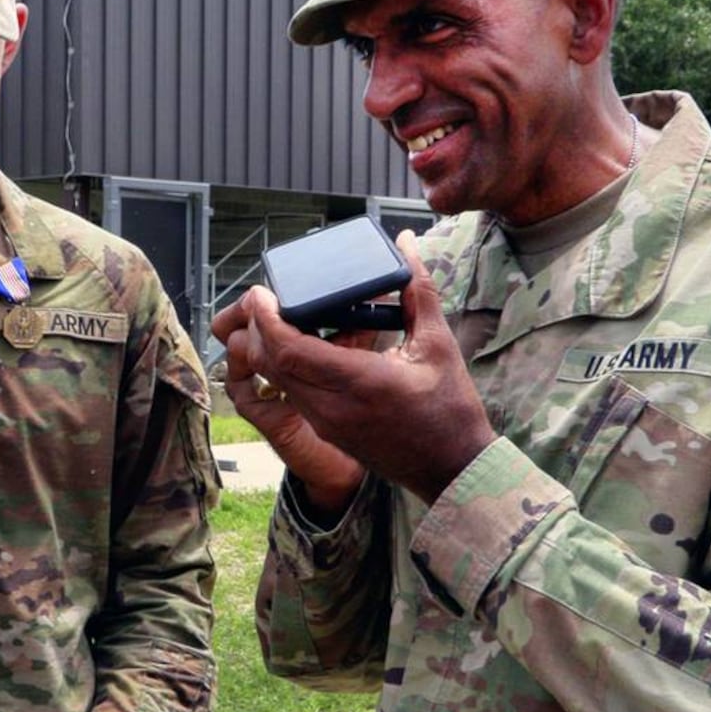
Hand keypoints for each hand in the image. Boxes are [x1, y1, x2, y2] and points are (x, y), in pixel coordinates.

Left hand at [229, 231, 496, 506]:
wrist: (452, 468)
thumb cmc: (450, 408)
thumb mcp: (437, 343)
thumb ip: (417, 290)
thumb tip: (406, 243)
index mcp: (357, 382)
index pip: (288, 349)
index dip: (266, 319)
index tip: (260, 292)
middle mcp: (331, 406)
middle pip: (270, 364)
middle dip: (258, 328)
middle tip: (263, 297)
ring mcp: (326, 422)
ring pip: (277, 380)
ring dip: (269, 347)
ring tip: (278, 315)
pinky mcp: (327, 430)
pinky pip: (292, 393)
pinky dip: (286, 366)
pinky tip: (302, 344)